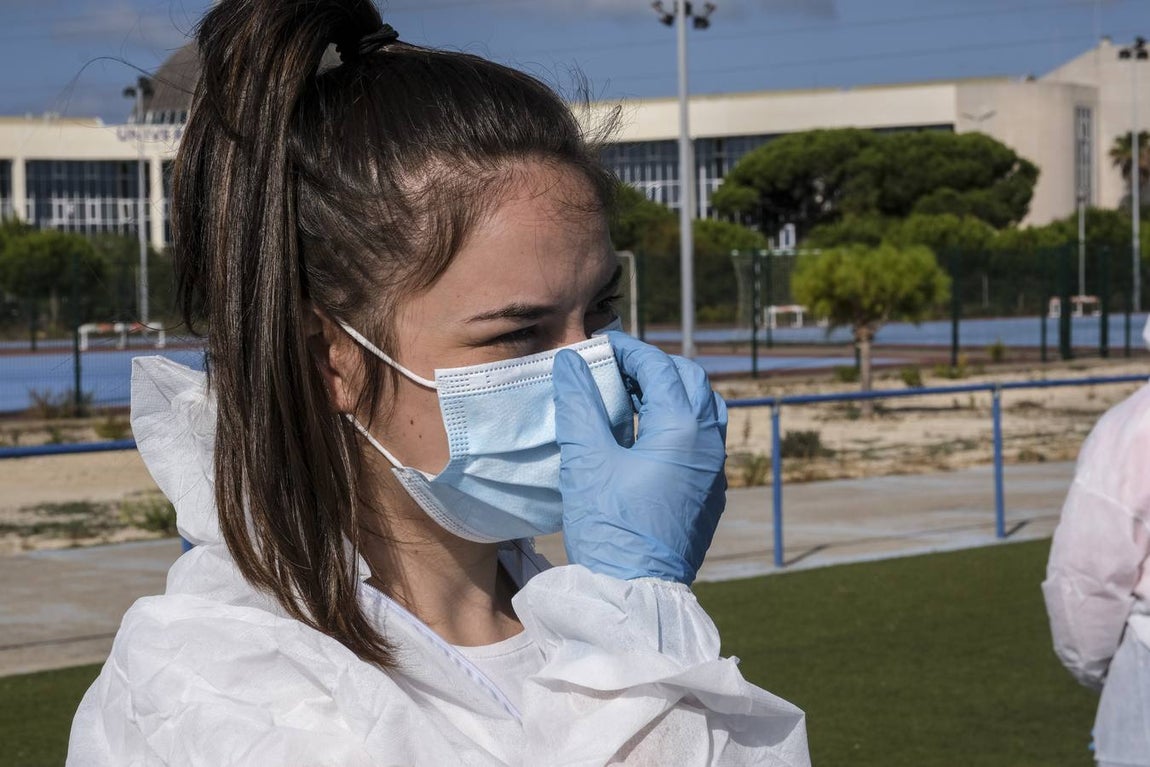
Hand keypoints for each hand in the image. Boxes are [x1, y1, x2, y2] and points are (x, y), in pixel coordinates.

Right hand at [552, 331, 727, 584]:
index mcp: (683, 427)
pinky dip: (679, 421)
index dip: (628, 351)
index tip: (600, 347)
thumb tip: (573, 362)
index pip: (659, 367)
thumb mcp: (587, 460)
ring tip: (632, 396)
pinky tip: (647, 436)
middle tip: (616, 369)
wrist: (637, 591)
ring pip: (703, 409)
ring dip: (671, 393)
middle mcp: (708, 442)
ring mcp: (714, 470)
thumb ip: (580, 403)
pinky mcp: (709, 492)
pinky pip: (703, 439)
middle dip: (654, 366)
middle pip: (690, 380)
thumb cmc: (610, 525)